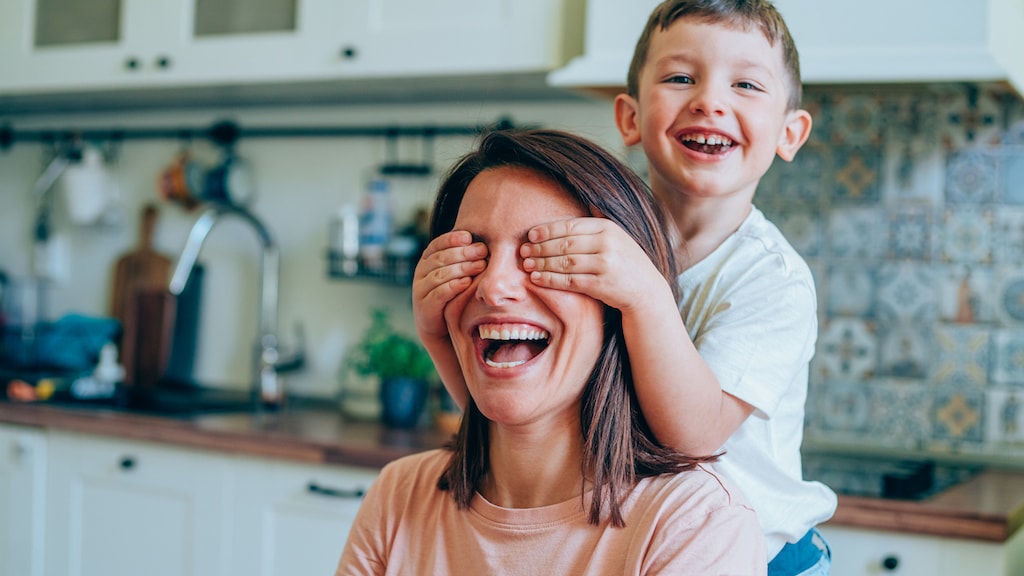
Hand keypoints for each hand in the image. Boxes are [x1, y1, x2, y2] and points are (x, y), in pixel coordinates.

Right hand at [412, 230, 487, 339]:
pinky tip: (467, 282)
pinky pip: (438, 293)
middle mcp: (421, 272)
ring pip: (440, 274)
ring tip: (480, 265)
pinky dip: (453, 286)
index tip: (469, 236)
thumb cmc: (452, 294)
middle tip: (482, 250)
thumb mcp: (456, 273)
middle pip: (440, 258)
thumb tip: (485, 243)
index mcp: (427, 260)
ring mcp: (421, 289)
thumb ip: (464, 258)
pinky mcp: (425, 306)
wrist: (439, 325)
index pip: (437, 244)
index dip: (451, 239)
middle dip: (463, 253)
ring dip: (462, 268)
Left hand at [521, 217, 665, 311]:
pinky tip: (537, 278)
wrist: (646, 290)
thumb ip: (600, 221)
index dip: (548, 230)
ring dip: (542, 263)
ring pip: (565, 262)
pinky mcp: (601, 285)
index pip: (571, 227)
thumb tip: (588, 201)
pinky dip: (550, 280)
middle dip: (541, 248)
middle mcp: (607, 244)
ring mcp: (605, 265)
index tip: (530, 235)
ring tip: (526, 264)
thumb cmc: (626, 262)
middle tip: (523, 251)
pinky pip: (569, 281)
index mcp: (608, 228)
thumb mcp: (619, 236)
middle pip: (565, 244)